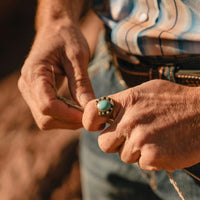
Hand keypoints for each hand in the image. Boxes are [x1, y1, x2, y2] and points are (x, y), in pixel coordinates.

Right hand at [18, 22, 93, 129]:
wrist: (56, 29)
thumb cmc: (66, 37)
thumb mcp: (77, 56)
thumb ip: (81, 83)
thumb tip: (89, 107)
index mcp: (35, 73)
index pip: (47, 105)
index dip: (68, 115)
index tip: (88, 114)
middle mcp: (28, 86)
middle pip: (45, 118)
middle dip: (68, 121)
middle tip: (89, 116)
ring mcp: (31, 91)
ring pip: (45, 120)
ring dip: (66, 121)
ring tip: (84, 112)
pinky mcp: (37, 94)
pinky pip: (48, 113)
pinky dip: (63, 116)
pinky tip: (76, 108)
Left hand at [83, 80, 199, 170]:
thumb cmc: (175, 100)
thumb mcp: (146, 90)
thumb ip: (123, 102)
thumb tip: (105, 113)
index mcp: (126, 100)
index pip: (90, 112)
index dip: (90, 122)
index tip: (98, 126)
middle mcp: (129, 120)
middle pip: (104, 144)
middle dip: (116, 143)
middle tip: (133, 136)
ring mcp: (140, 139)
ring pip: (124, 155)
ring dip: (136, 151)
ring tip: (156, 137)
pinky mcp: (152, 157)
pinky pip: (141, 163)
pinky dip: (151, 159)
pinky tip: (164, 146)